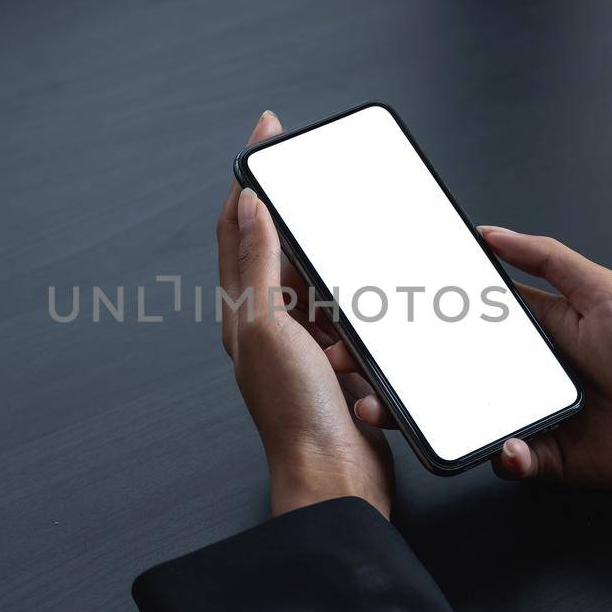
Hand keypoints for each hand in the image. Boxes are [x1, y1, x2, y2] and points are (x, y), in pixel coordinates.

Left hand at [218, 111, 393, 517]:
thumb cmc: (297, 416)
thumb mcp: (268, 327)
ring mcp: (303, 345)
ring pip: (321, 284)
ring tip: (348, 264)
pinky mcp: (339, 366)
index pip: (238, 224)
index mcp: (241, 309)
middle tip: (316, 173)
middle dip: (298, 212)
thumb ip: (259, 264)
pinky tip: (373, 315)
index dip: (249, 173)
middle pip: (279, 247)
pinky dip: (363, 315)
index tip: (266, 131)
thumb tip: (246, 202)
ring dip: (337, 272)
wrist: (333, 480)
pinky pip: (353, 322)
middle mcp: (267, 325)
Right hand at [347, 227, 611, 489]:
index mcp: (527, 330)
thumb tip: (490, 232)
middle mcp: (518, 373)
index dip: (415, 322)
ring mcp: (526, 415)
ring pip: (458, 420)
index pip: (458, 322)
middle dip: (393, 375)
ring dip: (420, 418)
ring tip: (387, 410)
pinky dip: (504, 457)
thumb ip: (546, 258)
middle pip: (442, 374)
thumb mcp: (601, 288)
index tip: (372, 320)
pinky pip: (507, 460)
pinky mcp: (543, 456)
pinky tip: (507, 448)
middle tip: (355, 371)